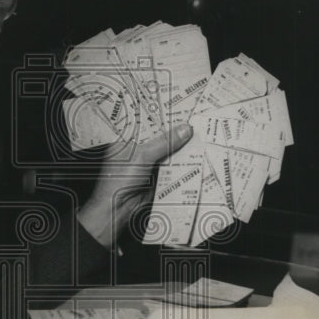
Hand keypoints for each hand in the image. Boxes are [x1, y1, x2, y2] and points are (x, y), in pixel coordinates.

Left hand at [77, 123, 193, 248]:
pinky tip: (197, 156)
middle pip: (160, 138)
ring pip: (168, 153)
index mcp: (128, 139)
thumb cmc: (119, 181)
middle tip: (195, 120)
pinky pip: (172, 168)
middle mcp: (137, 150)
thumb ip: (164, 142)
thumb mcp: (142, 156)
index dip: (163, 117)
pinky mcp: (157, 177)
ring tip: (200, 135)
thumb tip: (184, 129)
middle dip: (176, 132)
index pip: (147, 123)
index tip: (181, 108)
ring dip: (182, 148)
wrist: (117, 209)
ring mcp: (148, 164)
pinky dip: (183, 164)